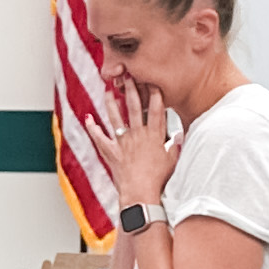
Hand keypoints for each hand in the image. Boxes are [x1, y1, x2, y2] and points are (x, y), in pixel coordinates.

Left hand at [104, 73, 178, 209]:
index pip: (155, 110)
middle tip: (127, 75)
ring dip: (111, 103)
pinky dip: (92, 128)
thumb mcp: (172, 161)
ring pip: (115, 117)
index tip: (152, 81)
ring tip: (108, 90)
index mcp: (154, 136)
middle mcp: (137, 135)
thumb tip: (180, 136)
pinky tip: (88, 118)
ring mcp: (123, 142)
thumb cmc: (158, 180)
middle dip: (130, 89)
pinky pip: (99, 137)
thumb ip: (175, 146)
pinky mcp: (111, 152)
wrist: (140, 193)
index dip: (154, 94)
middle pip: (133, 107)